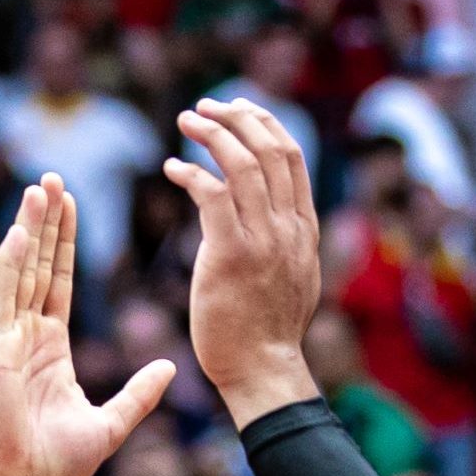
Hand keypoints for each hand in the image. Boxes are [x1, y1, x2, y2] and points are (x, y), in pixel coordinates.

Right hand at [0, 177, 174, 475]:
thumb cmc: (52, 466)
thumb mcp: (108, 426)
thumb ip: (138, 396)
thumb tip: (169, 369)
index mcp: (49, 348)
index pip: (57, 282)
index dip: (63, 243)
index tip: (69, 205)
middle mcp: (24, 335)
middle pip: (37, 265)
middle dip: (45, 222)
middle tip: (52, 179)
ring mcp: (5, 339)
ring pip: (20, 271)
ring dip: (29, 229)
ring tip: (39, 188)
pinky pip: (3, 296)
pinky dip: (10, 261)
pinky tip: (19, 229)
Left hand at [166, 97, 325, 424]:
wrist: (263, 368)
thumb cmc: (268, 330)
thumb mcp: (293, 273)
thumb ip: (286, 239)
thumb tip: (274, 215)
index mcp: (304, 227)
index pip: (290, 156)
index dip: (264, 124)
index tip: (238, 109)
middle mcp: (288, 226)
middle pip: (270, 148)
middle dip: (237, 117)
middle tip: (205, 107)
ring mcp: (263, 240)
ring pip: (242, 163)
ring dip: (211, 134)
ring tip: (185, 122)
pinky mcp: (231, 255)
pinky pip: (213, 195)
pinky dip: (190, 173)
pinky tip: (172, 169)